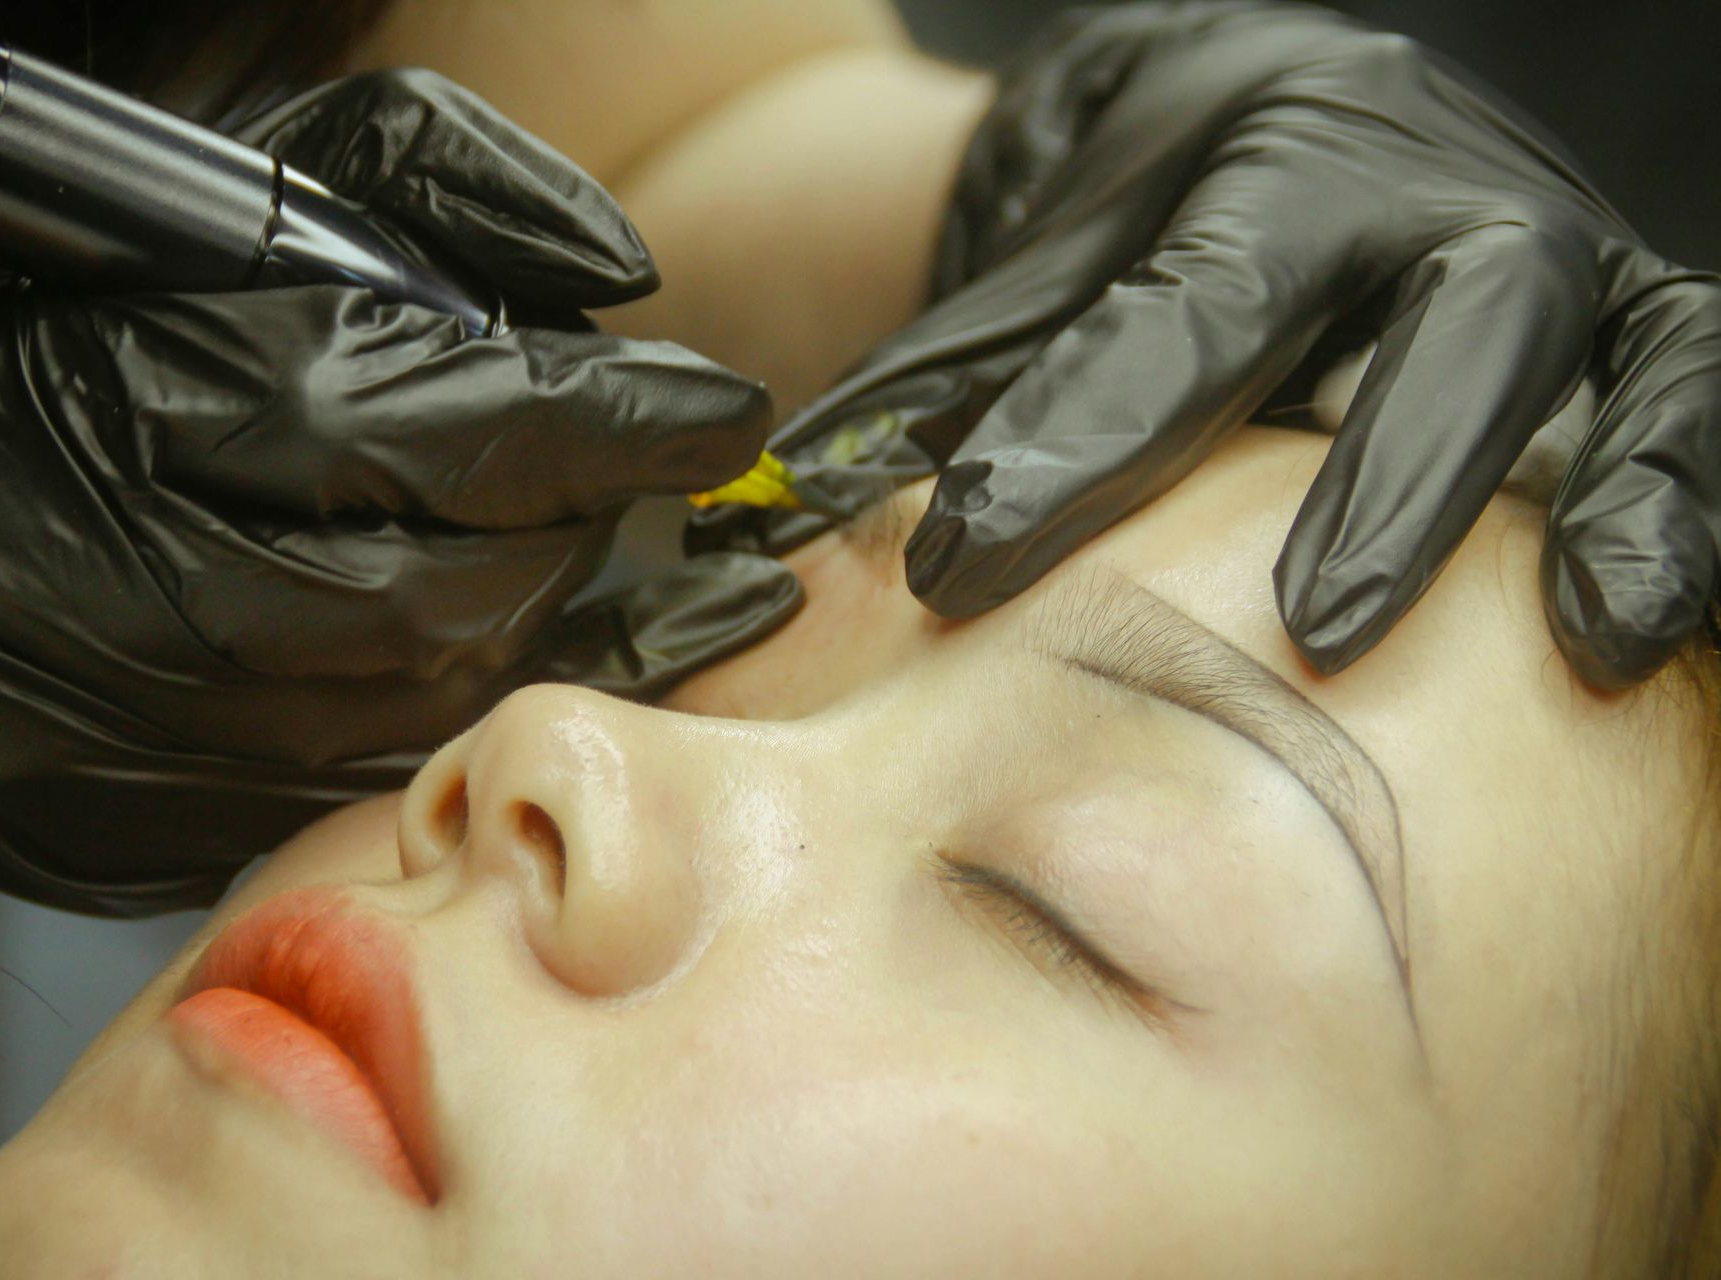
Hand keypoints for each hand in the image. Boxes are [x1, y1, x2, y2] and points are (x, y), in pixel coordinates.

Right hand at [0, 69, 799, 915]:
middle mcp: (168, 599)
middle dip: (581, 519)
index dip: (620, 423)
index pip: (466, 427)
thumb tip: (614, 268)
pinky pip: (384, 765)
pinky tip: (480, 626)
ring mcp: (171, 735)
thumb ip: (419, 198)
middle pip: (476, 582)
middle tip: (623, 463)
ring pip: (446, 689)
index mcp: (161, 414)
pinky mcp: (178, 820)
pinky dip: (459, 686)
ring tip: (557, 530)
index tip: (722, 413)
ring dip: (537, 604)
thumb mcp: (194, 215)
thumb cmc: (14, 372)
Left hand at [695, 2, 1720, 688]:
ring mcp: (1569, 266)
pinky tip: (1642, 626)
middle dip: (1387, 475)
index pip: (1188, 308)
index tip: (961, 565)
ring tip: (1582, 639)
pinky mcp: (1650, 334)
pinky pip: (1705, 406)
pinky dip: (1687, 507)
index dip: (1081, 440)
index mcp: (1279, 158)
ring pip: (1638, 357)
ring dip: (1612, 497)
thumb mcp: (1051, 253)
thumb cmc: (1154, 205)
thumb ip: (961, 371)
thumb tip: (793, 496)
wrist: (1269, 107)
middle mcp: (1447, 198)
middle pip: (1453, 316)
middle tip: (1315, 627)